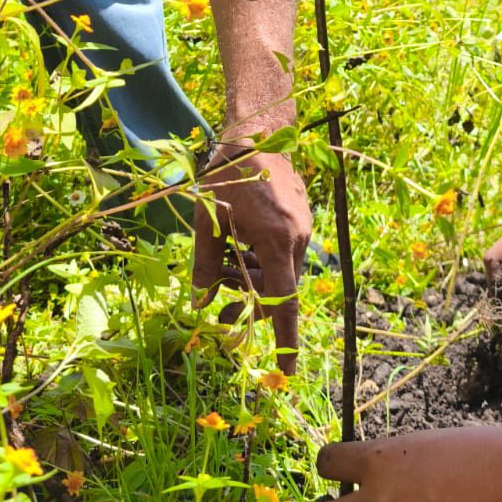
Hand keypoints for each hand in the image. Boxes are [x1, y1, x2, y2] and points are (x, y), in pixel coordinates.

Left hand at [192, 147, 310, 372]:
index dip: (284, 339)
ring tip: (223, 267)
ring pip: (280, 270)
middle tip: (221, 306)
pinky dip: (261, 259)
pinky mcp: (299, 217)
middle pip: (279, 288)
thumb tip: (199, 303)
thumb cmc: (226, 174)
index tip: (287, 371)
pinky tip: (238, 245)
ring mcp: (302, 226)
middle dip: (251, 301)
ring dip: (253, 278)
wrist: (256, 131)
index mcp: (278, 241)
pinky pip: (283, 251)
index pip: (285, 303)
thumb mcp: (208, 221)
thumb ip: (205, 265)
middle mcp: (298, 238)